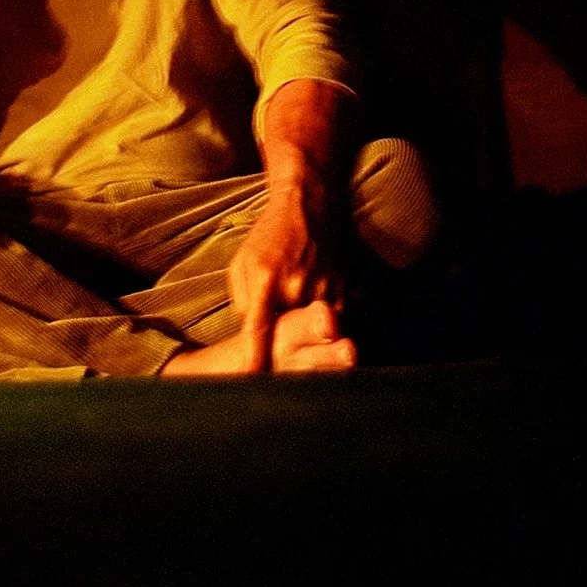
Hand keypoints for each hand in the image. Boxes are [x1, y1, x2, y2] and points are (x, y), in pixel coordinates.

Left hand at [227, 185, 337, 371]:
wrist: (308, 205)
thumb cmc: (268, 235)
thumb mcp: (241, 263)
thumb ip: (241, 302)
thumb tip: (251, 336)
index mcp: (265, 279)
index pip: (258, 331)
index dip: (254, 361)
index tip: (251, 381)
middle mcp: (296, 287)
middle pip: (289, 337)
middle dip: (285, 344)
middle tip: (282, 342)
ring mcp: (324, 289)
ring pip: (315, 332)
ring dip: (307, 333)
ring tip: (302, 311)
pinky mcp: (346, 290)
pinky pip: (335, 321)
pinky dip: (326, 322)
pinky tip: (317, 301)